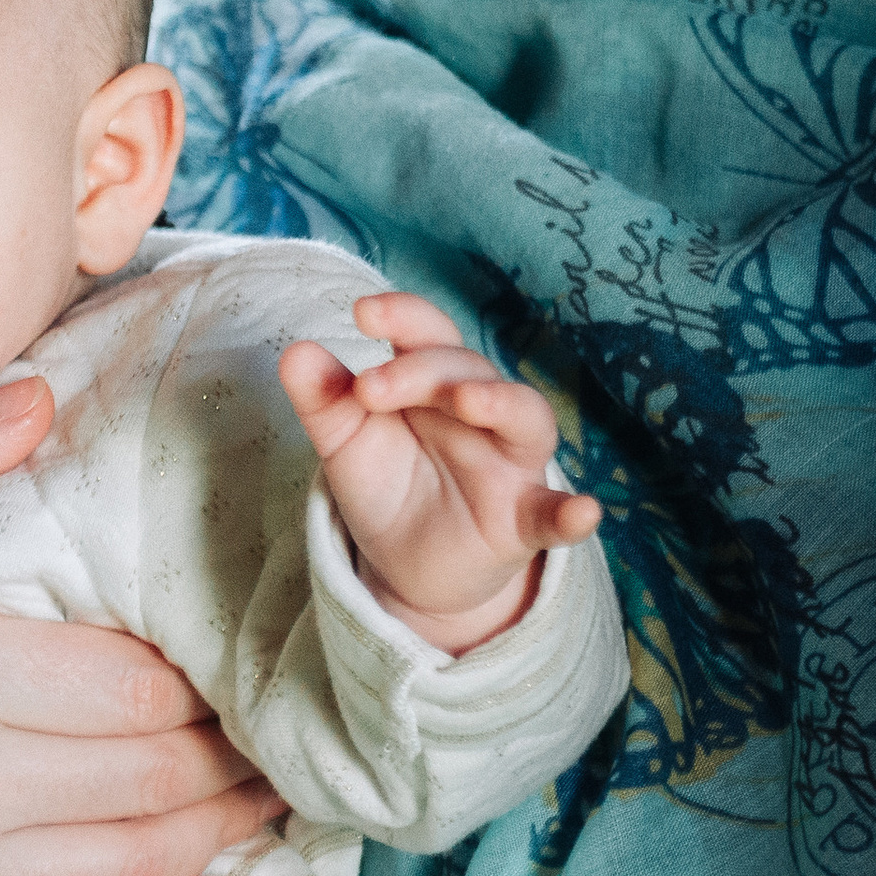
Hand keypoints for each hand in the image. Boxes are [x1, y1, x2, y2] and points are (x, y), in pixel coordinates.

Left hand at [280, 292, 599, 654]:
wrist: (404, 563)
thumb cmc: (385, 483)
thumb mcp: (344, 443)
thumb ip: (324, 400)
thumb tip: (295, 353)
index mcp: (434, 383)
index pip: (429, 335)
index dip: (404, 316)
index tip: (363, 312)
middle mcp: (480, 412)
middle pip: (468, 370)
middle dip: (422, 371)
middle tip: (369, 390)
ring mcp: (508, 465)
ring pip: (525, 419)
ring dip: (501, 403)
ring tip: (469, 402)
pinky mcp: (523, 522)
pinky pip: (555, 516)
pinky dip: (571, 514)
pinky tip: (581, 511)